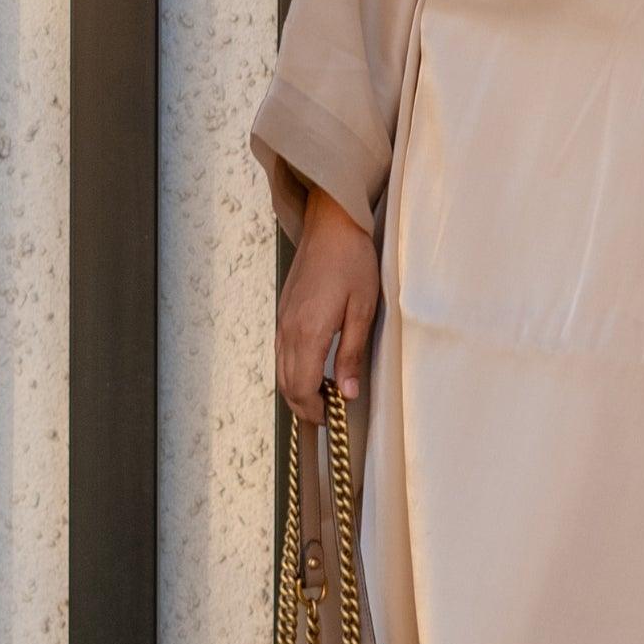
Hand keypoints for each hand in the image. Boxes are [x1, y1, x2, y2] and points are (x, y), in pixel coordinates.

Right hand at [275, 184, 379, 419]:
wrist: (331, 224)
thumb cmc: (353, 262)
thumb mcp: (363, 310)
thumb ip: (352, 354)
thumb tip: (347, 393)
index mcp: (309, 332)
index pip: (303, 387)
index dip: (316, 410)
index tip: (335, 419)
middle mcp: (289, 330)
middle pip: (287, 385)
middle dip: (305, 407)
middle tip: (330, 417)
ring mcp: (282, 320)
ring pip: (281, 370)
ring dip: (297, 391)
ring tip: (323, 399)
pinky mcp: (283, 312)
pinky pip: (281, 353)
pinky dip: (292, 371)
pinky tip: (312, 372)